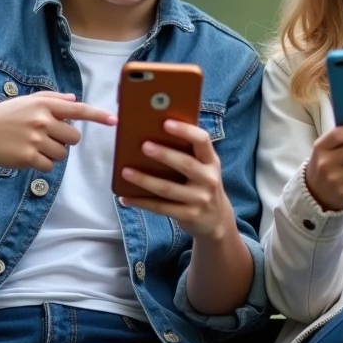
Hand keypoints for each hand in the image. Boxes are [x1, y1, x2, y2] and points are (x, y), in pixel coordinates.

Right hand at [0, 91, 114, 171]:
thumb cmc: (3, 116)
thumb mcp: (26, 101)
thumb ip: (52, 99)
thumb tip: (74, 100)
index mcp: (44, 104)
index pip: (78, 110)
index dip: (98, 116)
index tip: (114, 121)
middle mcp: (42, 120)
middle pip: (74, 138)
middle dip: (65, 141)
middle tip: (46, 138)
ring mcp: (35, 139)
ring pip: (63, 154)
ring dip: (52, 153)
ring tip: (33, 146)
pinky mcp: (28, 157)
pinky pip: (49, 166)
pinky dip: (42, 164)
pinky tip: (27, 156)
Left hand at [118, 119, 234, 240]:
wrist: (216, 219)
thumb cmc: (202, 184)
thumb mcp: (203, 167)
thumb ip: (188, 153)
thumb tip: (153, 133)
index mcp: (211, 161)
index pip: (203, 140)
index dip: (186, 131)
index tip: (166, 123)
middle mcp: (209, 179)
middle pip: (185, 164)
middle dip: (164, 154)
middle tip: (144, 146)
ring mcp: (200, 199)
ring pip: (167, 189)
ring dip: (144, 180)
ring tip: (125, 172)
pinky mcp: (188, 215)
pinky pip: (160, 207)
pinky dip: (141, 202)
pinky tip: (125, 197)